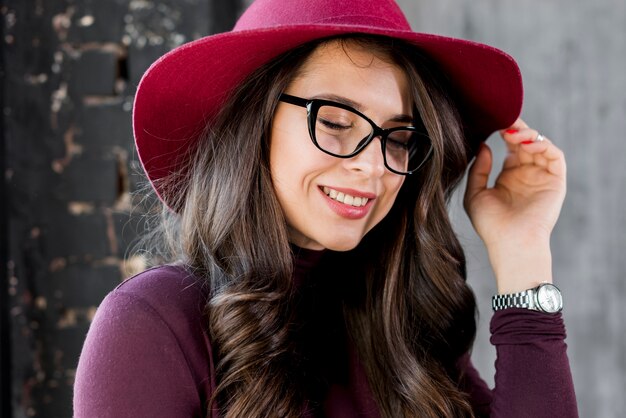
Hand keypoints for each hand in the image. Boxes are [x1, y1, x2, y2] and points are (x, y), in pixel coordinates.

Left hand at [464, 118, 566, 292]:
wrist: (509, 243)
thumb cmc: (490, 225)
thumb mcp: (475, 193)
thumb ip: (478, 169)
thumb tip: (483, 146)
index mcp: (509, 176)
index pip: (511, 146)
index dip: (504, 133)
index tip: (493, 122)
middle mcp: (527, 174)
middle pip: (526, 142)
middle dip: (517, 128)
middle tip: (505, 119)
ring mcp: (542, 177)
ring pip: (541, 145)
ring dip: (528, 134)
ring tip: (513, 133)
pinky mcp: (556, 181)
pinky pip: (554, 156)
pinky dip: (543, 145)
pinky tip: (527, 144)